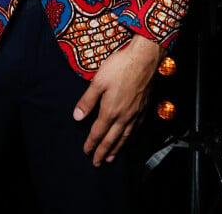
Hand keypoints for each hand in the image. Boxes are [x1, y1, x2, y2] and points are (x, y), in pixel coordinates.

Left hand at [73, 34, 164, 165]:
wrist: (144, 59)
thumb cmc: (120, 67)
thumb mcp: (98, 81)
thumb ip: (87, 100)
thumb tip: (77, 117)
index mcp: (110, 110)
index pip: (98, 132)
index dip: (91, 143)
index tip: (86, 152)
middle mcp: (124, 116)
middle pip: (112, 139)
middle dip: (103, 152)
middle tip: (97, 162)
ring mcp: (135, 113)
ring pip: (125, 136)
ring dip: (117, 148)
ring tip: (111, 157)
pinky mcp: (144, 107)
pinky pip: (136, 128)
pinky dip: (130, 137)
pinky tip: (128, 137)